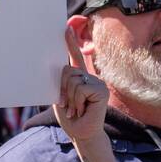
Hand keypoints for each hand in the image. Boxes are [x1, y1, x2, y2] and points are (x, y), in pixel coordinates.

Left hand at [53, 26, 107, 143]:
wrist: (82, 134)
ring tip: (76, 109)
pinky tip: (83, 110)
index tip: (66, 27)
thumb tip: (59, 68)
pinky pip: (80, 88)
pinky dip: (77, 102)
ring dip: (70, 98)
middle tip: (69, 105)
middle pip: (67, 70)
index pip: (74, 57)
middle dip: (63, 89)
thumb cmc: (71, 117)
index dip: (71, 42)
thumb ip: (62, 83)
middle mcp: (90, 77)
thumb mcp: (62, 97)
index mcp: (80, 77)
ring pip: (72, 80)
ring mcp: (98, 82)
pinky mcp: (101, 90)